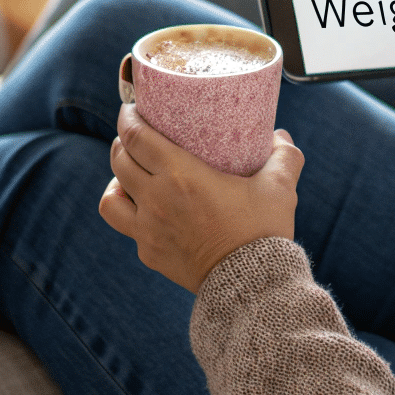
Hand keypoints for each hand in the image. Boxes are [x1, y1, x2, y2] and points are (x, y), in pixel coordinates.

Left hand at [99, 104, 304, 292]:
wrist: (252, 285)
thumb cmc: (263, 231)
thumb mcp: (281, 186)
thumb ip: (283, 155)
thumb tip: (280, 136)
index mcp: (181, 175)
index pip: (137, 137)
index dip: (129, 118)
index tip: (132, 108)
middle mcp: (156, 199)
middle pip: (119, 159)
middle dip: (123, 141)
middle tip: (136, 133)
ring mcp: (148, 230)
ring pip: (110, 196)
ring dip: (116, 179)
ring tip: (132, 173)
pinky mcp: (149, 253)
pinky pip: (127, 226)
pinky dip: (130, 211)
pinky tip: (146, 208)